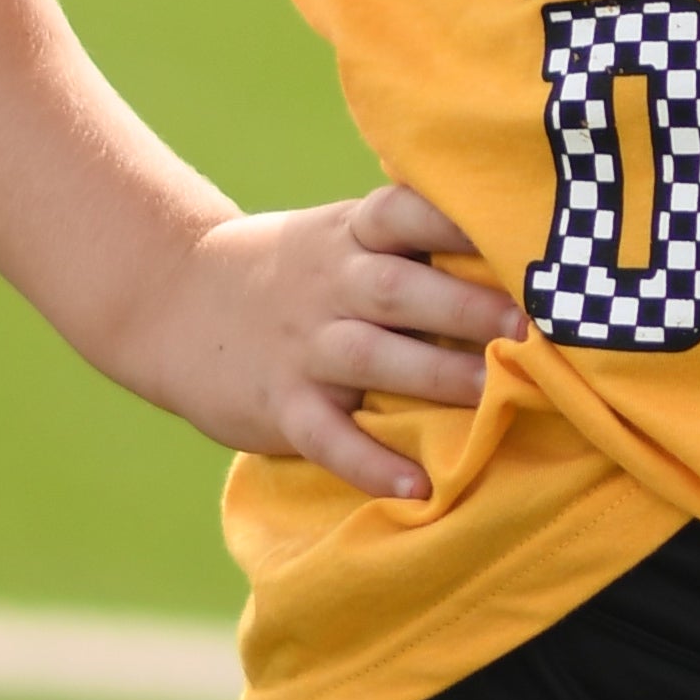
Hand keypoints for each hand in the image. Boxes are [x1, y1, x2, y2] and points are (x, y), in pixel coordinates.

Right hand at [128, 185, 522, 505]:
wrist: (172, 303)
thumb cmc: (292, 271)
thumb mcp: (339, 235)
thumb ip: (408, 239)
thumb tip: (518, 240)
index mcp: (349, 237)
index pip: (400, 212)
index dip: (452, 217)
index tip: (510, 228)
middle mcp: (327, 286)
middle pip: (395, 289)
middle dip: (462, 305)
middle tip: (527, 324)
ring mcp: (301, 347)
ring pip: (369, 358)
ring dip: (433, 374)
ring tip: (490, 391)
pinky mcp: (279, 405)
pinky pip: (326, 437)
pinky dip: (369, 463)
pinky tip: (415, 487)